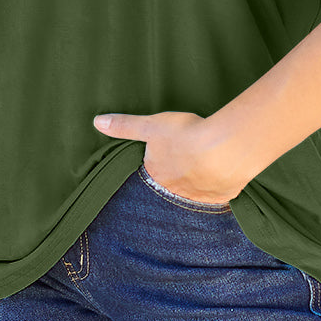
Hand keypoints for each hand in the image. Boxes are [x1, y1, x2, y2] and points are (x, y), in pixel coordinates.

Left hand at [93, 108, 244, 203]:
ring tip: (205, 170)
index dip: (158, 167)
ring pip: (196, 193)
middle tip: (185, 166)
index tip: (164, 161)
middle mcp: (175, 193)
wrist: (224, 150)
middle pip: (173, 188)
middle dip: (177, 179)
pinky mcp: (222, 197)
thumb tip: (97, 122)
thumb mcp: (150, 126)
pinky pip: (218, 195)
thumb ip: (125, 126)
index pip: (152, 176)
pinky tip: (224, 177)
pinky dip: (220, 186)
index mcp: (157, 176)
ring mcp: (200, 197)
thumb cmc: (185, 136)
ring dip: (199, 183)